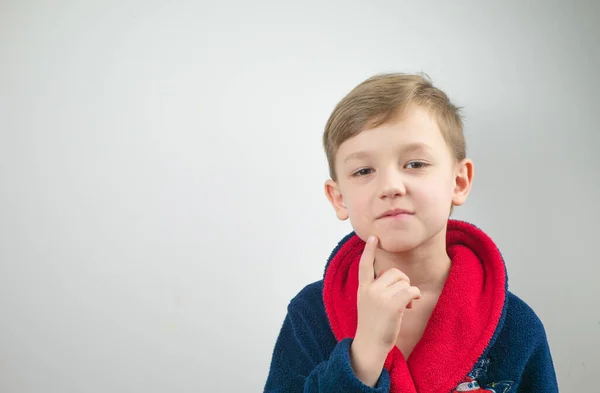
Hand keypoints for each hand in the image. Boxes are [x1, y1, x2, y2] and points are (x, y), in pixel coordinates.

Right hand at [349, 235, 420, 386]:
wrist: (369, 345)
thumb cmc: (373, 326)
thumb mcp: (368, 304)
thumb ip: (377, 289)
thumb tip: (398, 279)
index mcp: (363, 288)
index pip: (365, 265)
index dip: (369, 250)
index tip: (373, 237)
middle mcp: (370, 289)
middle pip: (394, 272)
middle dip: (402, 281)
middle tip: (403, 297)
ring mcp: (380, 296)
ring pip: (404, 281)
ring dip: (409, 292)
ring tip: (405, 306)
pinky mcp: (392, 304)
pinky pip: (410, 290)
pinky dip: (414, 296)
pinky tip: (411, 307)